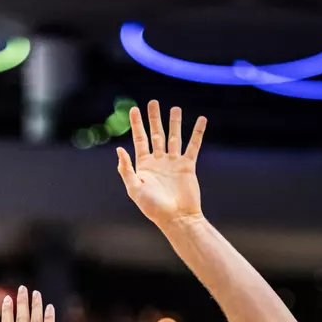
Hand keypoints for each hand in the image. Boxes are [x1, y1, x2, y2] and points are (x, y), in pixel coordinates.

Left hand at [117, 101, 206, 231]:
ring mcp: (173, 163)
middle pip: (156, 134)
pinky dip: (197, 133)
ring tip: (174, 108)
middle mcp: (159, 162)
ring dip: (174, 122)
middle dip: (154, 119)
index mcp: (144, 166)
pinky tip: (201, 120)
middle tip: (153, 102)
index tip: (133, 109)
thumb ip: (126, 170)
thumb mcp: (135, 190)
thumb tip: (119, 150)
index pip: (139, 140)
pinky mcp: (188, 166)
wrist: (177, 218)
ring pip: (174, 137)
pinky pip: (193, 146)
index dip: (136, 124)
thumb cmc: (153, 208)